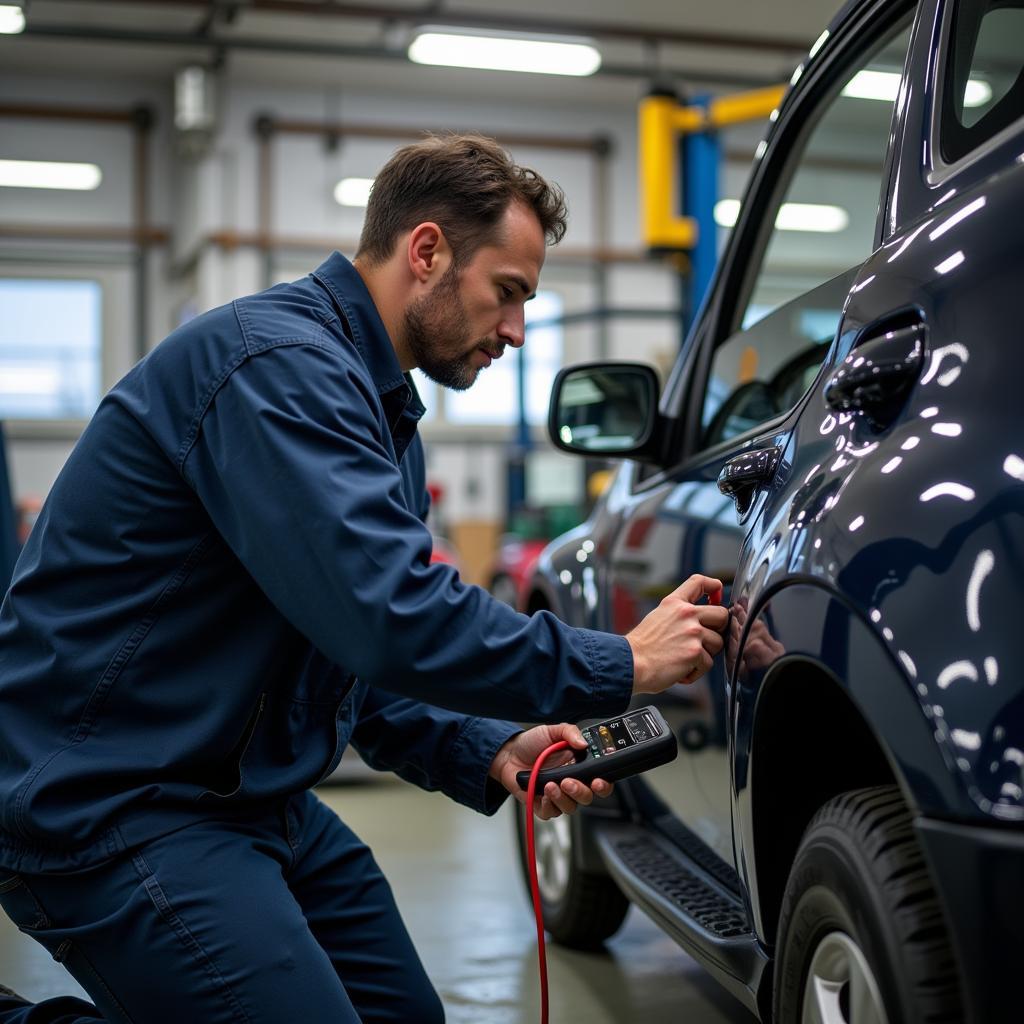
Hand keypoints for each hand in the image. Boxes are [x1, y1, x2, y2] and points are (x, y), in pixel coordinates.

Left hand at [489, 723, 613, 819]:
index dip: (603, 784)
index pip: (599, 780)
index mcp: (579, 766)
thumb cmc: (531, 743)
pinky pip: (551, 813)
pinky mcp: (543, 805)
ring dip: (562, 798)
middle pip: (587, 797)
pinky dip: (549, 805)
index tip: (598, 781)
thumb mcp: (551, 731)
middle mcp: (571, 783)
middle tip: (568, 782)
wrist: (508, 754)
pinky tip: (542, 793)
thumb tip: (583, 742)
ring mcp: (558, 795)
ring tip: (550, 784)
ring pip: (571, 807)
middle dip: (581, 792)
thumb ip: (569, 732)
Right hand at [626, 574, 728, 693]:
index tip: (715, 598)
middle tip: (703, 640)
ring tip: (684, 659)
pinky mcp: (695, 652)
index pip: (699, 582)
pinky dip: (695, 671)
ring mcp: (692, 632)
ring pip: (718, 642)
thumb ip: (678, 614)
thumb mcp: (658, 617)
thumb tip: (700, 620)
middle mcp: (686, 614)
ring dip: (704, 655)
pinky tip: (679, 670)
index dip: (714, 587)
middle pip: (721, 614)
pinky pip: (708, 663)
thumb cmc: (641, 647)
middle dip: (718, 629)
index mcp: (674, 603)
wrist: (630, 663)